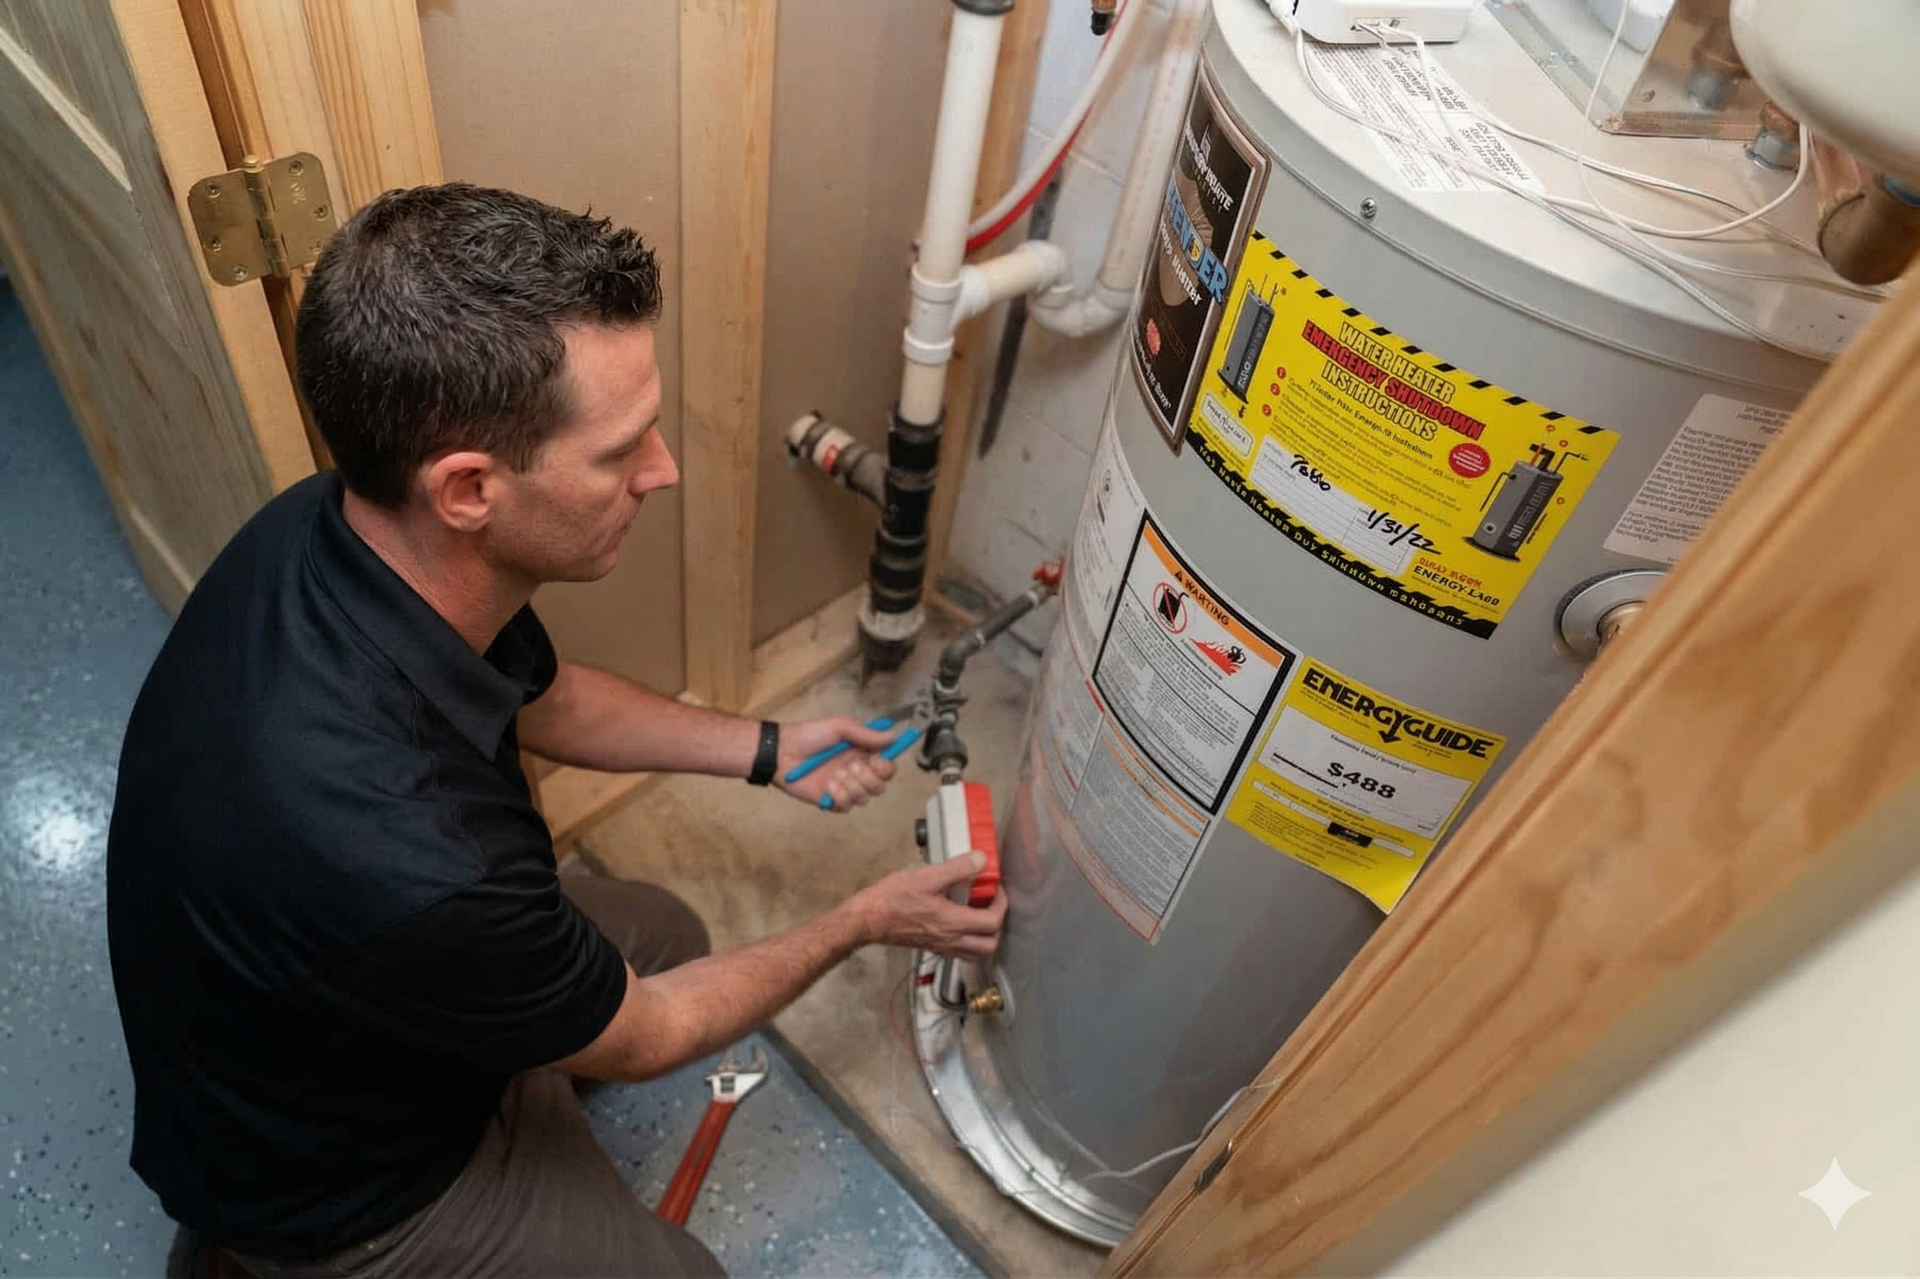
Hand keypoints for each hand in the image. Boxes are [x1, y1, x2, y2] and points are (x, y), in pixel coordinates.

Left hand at [774, 716, 901, 812]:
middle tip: (851, 767)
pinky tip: (828, 786)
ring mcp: (844, 788)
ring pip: (865, 797)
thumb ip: (866, 734)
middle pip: (880, 785)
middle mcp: (856, 772)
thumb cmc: (809, 736)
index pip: (886, 766)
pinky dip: (840, 796)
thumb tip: (893, 736)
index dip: (886, 767)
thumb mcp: (839, 727)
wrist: (782, 753)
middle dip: (869, 777)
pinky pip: (847, 806)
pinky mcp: (832, 801)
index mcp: (861, 753)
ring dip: (852, 786)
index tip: (878, 761)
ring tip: (834, 775)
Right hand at [847, 854, 1005, 959]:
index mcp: (954, 923)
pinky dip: (969, 941)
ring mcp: (941, 947)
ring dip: (985, 937)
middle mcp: (951, 940)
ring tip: (979, 914)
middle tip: (991, 905)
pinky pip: (960, 952)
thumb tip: (982, 860)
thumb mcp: (927, 876)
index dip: (1002, 904)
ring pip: (976, 953)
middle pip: (989, 945)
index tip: (997, 889)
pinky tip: (959, 921)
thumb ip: (957, 868)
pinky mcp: (931, 947)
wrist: (867, 920)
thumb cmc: (894, 898)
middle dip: (997, 925)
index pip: (993, 922)